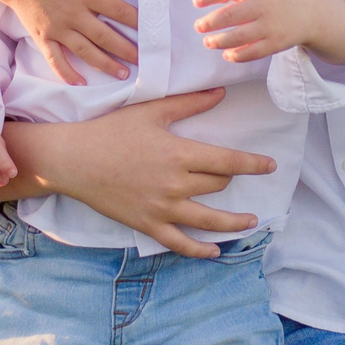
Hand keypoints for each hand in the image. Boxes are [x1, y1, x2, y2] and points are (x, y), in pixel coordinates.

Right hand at [0, 0, 139, 83]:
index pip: (116, 10)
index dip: (135, 20)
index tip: (150, 30)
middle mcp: (72, 14)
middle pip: (104, 36)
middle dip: (126, 49)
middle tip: (143, 60)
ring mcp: (57, 28)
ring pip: (85, 51)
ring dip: (105, 64)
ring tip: (123, 74)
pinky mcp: (43, 37)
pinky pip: (55, 59)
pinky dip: (67, 73)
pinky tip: (81, 83)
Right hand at [2, 91, 273, 259]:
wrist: (74, 160)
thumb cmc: (111, 131)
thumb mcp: (150, 111)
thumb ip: (188, 103)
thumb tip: (220, 93)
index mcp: (180, 154)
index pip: (229, 162)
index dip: (254, 164)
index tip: (270, 166)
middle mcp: (176, 184)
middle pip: (218, 186)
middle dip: (229, 180)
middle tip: (232, 177)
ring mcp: (162, 208)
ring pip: (209, 220)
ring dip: (234, 222)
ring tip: (251, 221)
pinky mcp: (148, 225)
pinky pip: (179, 243)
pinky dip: (200, 250)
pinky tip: (215, 252)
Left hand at [194, 0, 344, 65]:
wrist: (311, 12)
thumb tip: (210, 0)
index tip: (196, 3)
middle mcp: (265, 5)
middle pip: (230, 15)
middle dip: (209, 22)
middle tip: (198, 26)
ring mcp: (271, 25)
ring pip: (238, 37)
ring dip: (218, 41)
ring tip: (208, 42)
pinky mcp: (276, 43)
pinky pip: (252, 52)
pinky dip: (236, 55)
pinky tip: (227, 54)